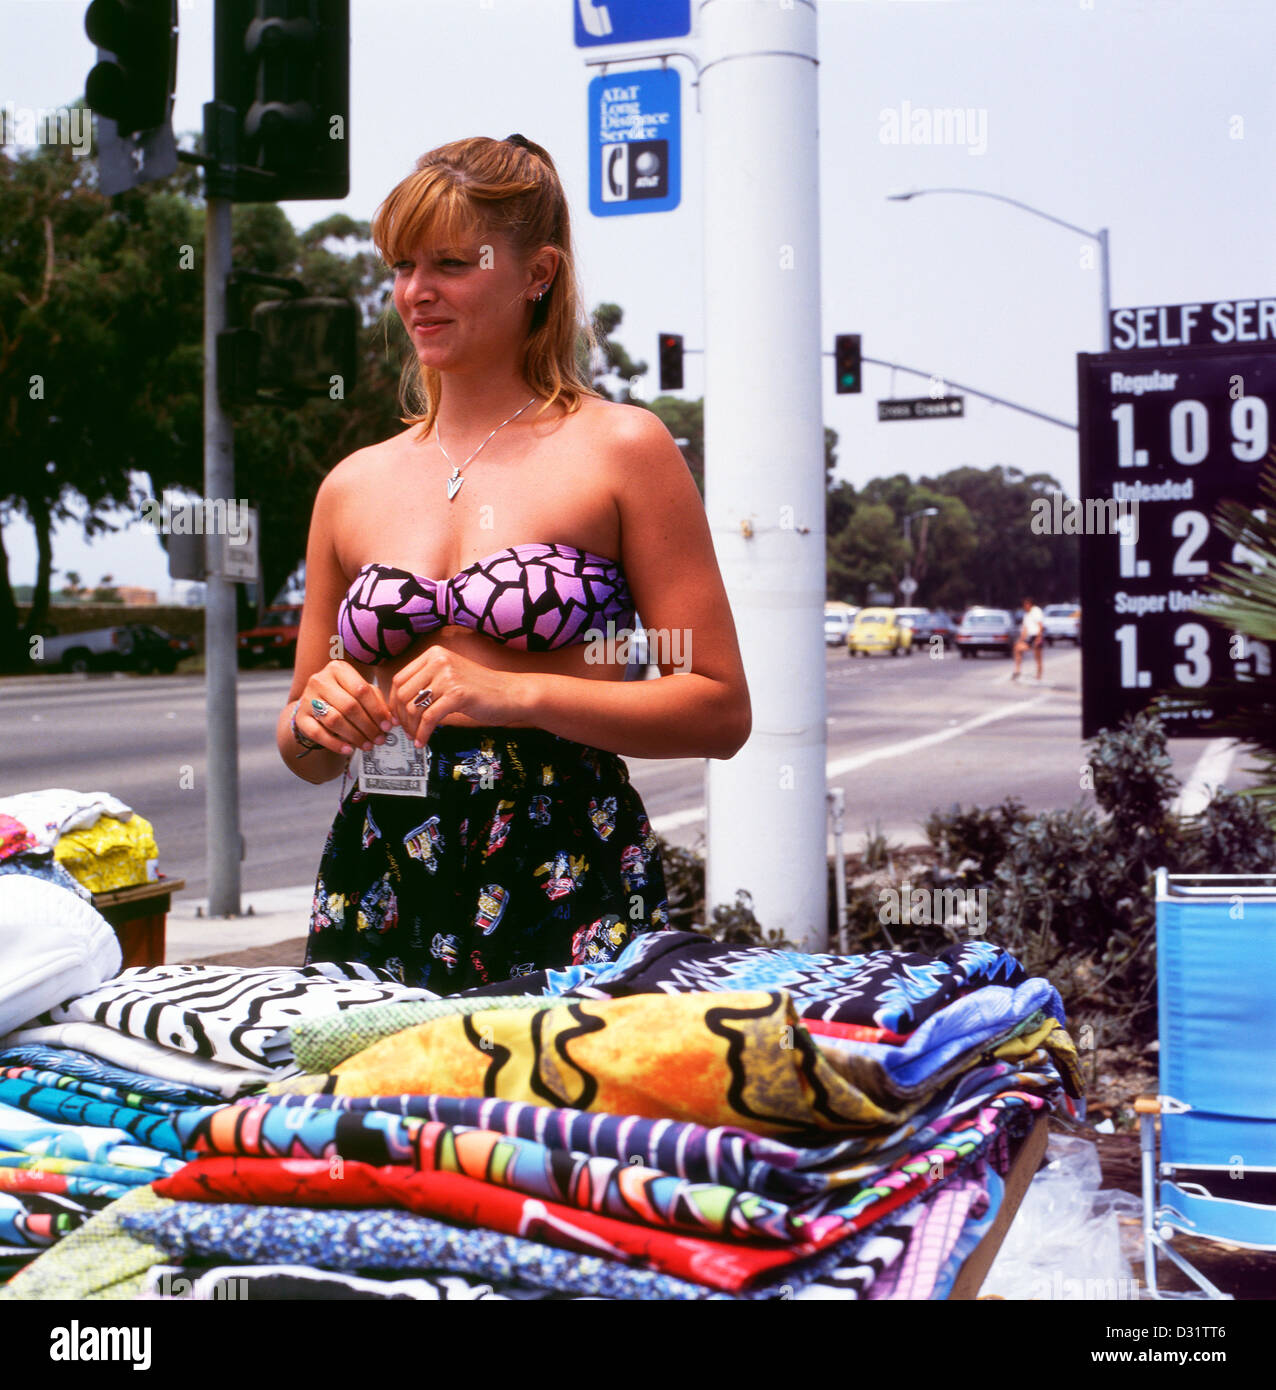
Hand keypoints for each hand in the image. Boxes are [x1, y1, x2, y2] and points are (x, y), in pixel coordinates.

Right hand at [294, 661, 397, 756]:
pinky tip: (348, 749)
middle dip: (368, 726)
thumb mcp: (361, 693)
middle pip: (349, 706)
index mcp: (338, 669)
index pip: (362, 690)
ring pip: (335, 720)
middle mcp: (320, 680)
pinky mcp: (300, 716)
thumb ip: (377, 702)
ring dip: (355, 736)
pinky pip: (318, 733)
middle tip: (379, 739)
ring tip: (368, 745)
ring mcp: (307, 698)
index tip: (388, 726)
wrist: (315, 706)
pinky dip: (335, 744)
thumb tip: (392, 721)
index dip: (377, 710)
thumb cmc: (344, 697)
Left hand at [388, 647, 526, 746]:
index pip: (399, 679)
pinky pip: (429, 718)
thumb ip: (427, 682)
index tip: (396, 717)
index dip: (393, 702)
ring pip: (413, 707)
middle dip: (401, 718)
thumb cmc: (482, 689)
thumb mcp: (450, 676)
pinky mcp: (457, 694)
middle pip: (403, 694)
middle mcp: (439, 661)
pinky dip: (423, 733)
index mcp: (434, 654)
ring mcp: (448, 676)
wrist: (512, 694)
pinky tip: (423, 741)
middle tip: (406, 732)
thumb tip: (397, 703)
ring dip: (411, 728)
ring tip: (416, 737)